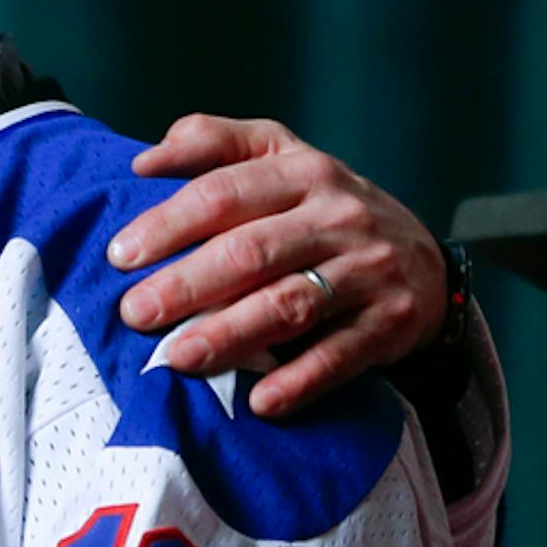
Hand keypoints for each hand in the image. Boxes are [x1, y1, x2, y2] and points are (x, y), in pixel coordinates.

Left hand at [110, 115, 444, 417]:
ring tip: (179, 358)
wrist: (425, 261)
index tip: (120, 255)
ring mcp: (369, 269)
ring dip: (232, 334)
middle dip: (188, 284)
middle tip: (134, 313)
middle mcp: (339, 216)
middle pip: (252, 251)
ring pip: (291, 304)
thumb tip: (145, 160)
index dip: (169, 224)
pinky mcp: (392, 321)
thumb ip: (212, 143)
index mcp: (302, 171)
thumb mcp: (278, 158)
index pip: (224, 194)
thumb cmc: (320, 209)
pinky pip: (342, 355)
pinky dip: (301, 380)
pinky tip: (260, 402)